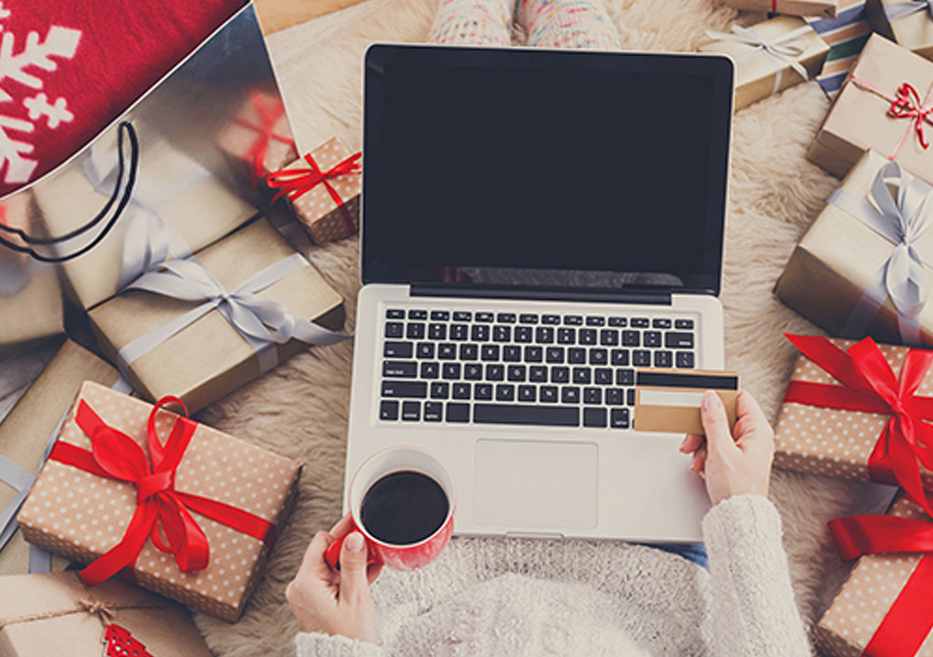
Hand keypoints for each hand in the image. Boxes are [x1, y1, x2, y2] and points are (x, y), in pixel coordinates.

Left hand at [286, 513, 382, 643]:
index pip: (321, 541)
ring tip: (371, 563)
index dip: (342, 533)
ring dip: (351, 563)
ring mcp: (307, 595)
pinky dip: (348, 576)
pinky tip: (366, 574)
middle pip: (326, 553)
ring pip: (331, 566)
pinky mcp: (316, 602)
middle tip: (371, 547)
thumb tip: (353, 537)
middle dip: (350, 549)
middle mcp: (301, 588)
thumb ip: (354, 563)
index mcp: (305, 583)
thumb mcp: (356, 597)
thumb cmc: (348, 638)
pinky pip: (332, 579)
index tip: (359, 527)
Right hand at [679, 389, 773, 505]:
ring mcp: (745, 450)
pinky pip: (717, 448)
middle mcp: (754, 438)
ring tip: (698, 460)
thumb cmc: (738, 489)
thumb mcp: (720, 450)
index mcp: (758, 431)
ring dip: (702, 445)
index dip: (720, 400)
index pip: (740, 399)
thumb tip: (711, 398)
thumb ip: (714, 420)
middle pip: (724, 418)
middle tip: (693, 441)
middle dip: (704, 430)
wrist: (738, 518)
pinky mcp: (736, 461)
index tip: (703, 406)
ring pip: (717, 434)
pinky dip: (706, 455)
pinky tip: (703, 466)